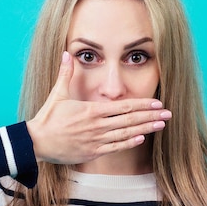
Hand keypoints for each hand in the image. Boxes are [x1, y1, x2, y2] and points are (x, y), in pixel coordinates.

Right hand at [26, 51, 171, 164]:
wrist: (36, 142)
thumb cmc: (47, 118)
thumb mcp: (57, 93)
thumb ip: (66, 73)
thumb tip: (67, 53)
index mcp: (91, 110)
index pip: (123, 106)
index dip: (142, 104)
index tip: (157, 103)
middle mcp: (97, 125)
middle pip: (129, 120)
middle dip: (151, 116)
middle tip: (169, 114)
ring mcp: (95, 140)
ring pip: (126, 134)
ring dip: (145, 129)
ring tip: (161, 126)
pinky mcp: (91, 153)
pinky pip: (114, 148)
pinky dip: (129, 143)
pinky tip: (141, 138)